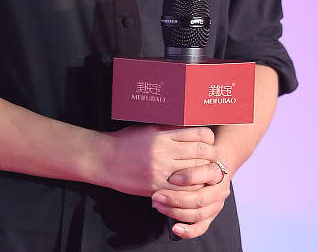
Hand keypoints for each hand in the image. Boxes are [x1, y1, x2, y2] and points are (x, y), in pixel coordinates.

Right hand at [101, 124, 217, 196]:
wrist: (104, 159)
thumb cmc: (126, 141)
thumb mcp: (149, 128)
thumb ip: (169, 128)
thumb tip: (189, 125)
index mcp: (163, 134)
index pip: (197, 134)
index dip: (209, 138)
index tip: (210, 141)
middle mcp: (164, 151)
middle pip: (200, 153)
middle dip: (211, 156)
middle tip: (213, 158)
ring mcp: (160, 171)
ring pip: (194, 173)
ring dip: (203, 174)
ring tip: (206, 173)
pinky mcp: (155, 187)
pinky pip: (181, 191)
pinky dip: (190, 189)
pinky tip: (192, 186)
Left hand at [151, 158, 230, 239]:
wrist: (214, 166)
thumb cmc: (201, 159)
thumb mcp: (197, 153)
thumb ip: (185, 158)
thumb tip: (164, 167)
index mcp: (217, 171)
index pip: (207, 173)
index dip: (190, 177)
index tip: (172, 178)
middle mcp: (219, 189)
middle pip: (200, 198)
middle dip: (176, 199)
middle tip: (157, 195)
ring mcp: (216, 205)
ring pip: (198, 214)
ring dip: (176, 212)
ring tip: (159, 206)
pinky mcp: (211, 216)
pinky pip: (201, 228)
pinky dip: (187, 230)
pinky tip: (175, 228)